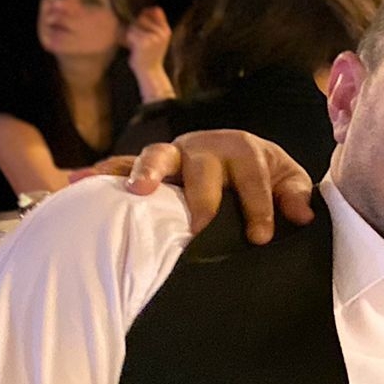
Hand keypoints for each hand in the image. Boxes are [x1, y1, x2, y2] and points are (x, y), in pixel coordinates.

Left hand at [122, 7, 172, 79]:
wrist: (150, 72)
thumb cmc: (150, 54)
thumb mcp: (157, 37)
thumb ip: (156, 23)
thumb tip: (155, 8)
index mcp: (166, 30)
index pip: (156, 11)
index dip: (146, 13)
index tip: (142, 24)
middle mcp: (162, 33)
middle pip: (142, 17)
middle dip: (137, 26)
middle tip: (139, 38)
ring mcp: (154, 38)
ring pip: (135, 26)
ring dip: (132, 34)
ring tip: (137, 44)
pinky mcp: (144, 43)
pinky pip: (131, 34)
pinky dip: (129, 40)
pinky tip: (134, 48)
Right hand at [122, 130, 317, 241]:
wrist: (243, 158)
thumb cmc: (267, 175)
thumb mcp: (288, 180)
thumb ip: (295, 194)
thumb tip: (303, 216)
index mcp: (243, 148)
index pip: (251, 176)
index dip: (258, 206)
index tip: (261, 236)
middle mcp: (204, 147)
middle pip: (200, 164)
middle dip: (202, 195)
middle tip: (201, 224)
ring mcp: (174, 156)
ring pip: (157, 156)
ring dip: (146, 171)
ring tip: (138, 191)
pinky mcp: (151, 167)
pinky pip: (122, 166)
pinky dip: (103, 172)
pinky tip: (80, 180)